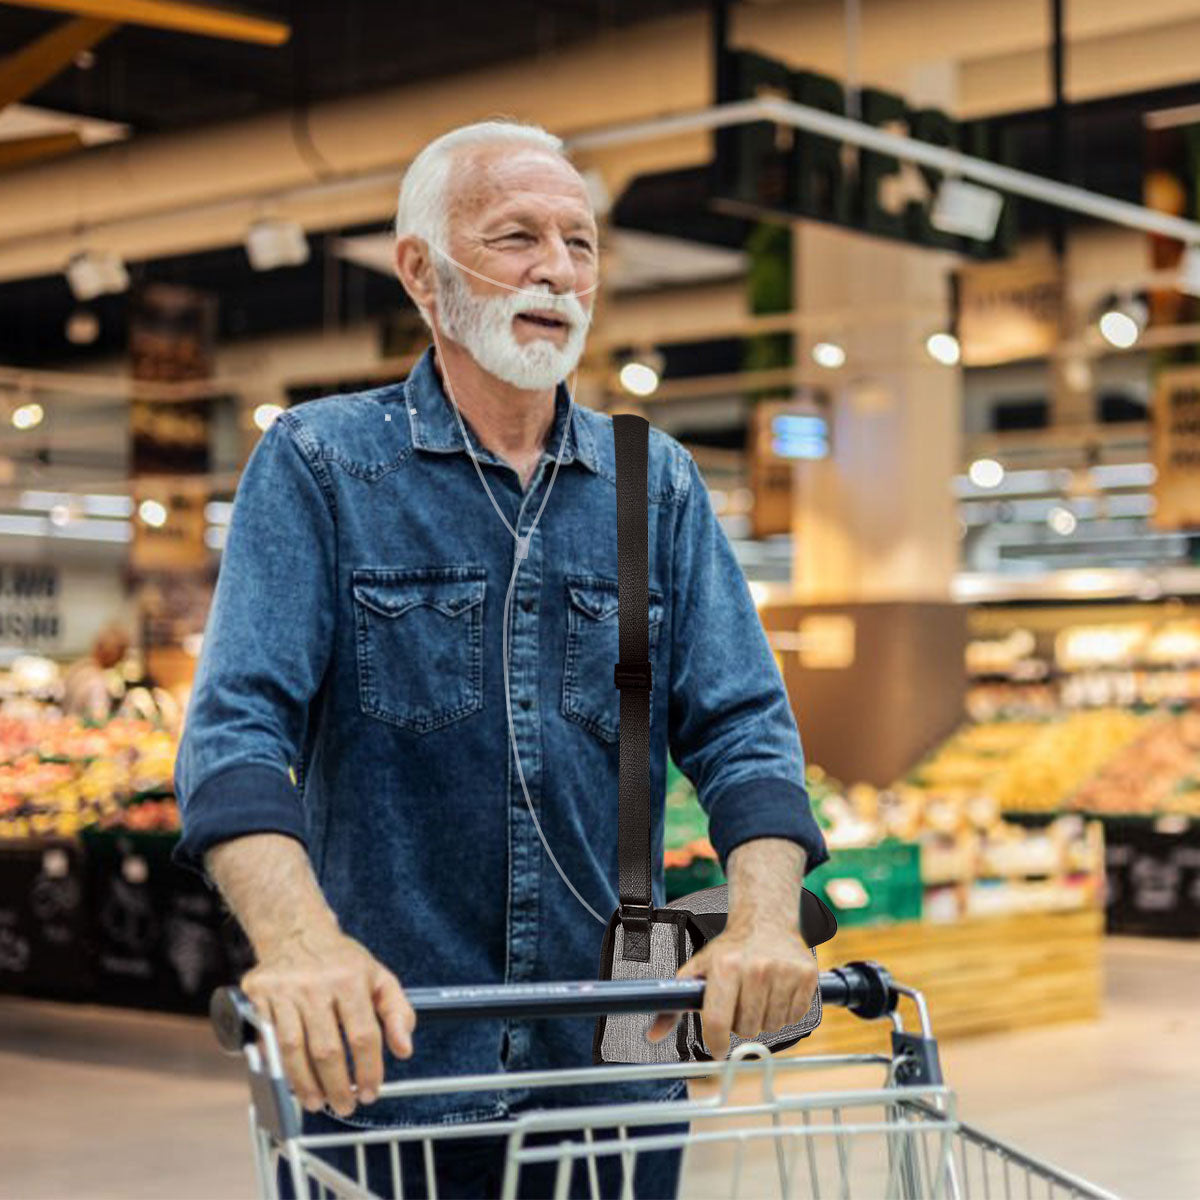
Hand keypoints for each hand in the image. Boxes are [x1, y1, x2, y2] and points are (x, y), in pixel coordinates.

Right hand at [240, 925, 415, 1116]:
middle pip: (326, 1049)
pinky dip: (279, 1066)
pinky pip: (268, 1040)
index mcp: (351, 979)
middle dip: (337, 1086)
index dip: (369, 1069)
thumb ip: (397, 1012)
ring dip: (305, 1084)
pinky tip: (291, 1081)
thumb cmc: (342, 961)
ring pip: (293, 1050)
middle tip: (344, 1105)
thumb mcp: (378, 977)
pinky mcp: (260, 996)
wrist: (297, 931)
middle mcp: (317, 985)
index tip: (372, 1091)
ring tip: (317, 1102)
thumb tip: (404, 1049)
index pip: (363, 1035)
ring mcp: (285, 990)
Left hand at [646, 918, 816, 1057]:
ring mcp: (784, 972)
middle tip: (739, 1004)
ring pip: (773, 1026)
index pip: (718, 1021)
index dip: (716, 1042)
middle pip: (747, 1029)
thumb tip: (652, 1035)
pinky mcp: (806, 976)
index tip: (717, 1048)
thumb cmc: (729, 950)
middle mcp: (756, 968)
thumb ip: (673, 1006)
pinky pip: (795, 1017)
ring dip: (763, 1020)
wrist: (765, 920)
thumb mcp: (698, 971)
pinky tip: (776, 993)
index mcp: (726, 966)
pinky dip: (785, 1012)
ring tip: (757, 997)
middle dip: (740, 1024)